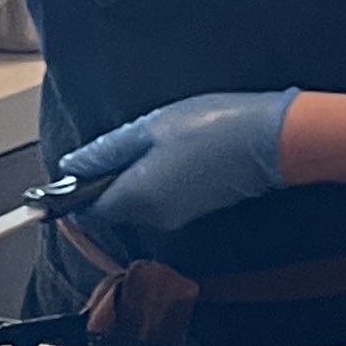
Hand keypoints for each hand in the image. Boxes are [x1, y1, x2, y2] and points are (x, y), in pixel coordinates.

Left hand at [49, 91, 300, 259]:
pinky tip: (175, 153)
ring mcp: (175, 218)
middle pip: (110, 208)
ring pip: (136, 203)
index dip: (73, 193)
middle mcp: (151, 217)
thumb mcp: (150, 129)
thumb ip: (106, 152)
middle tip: (122, 144)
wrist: (274, 141)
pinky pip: (159, 200)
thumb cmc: (213, 128)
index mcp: (135, 198)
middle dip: (106, 181)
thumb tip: (71, 167)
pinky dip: (156, 180)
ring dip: (134, 178)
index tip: (75, 171)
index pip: (86, 212)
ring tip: (156, 143)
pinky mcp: (193, 211)